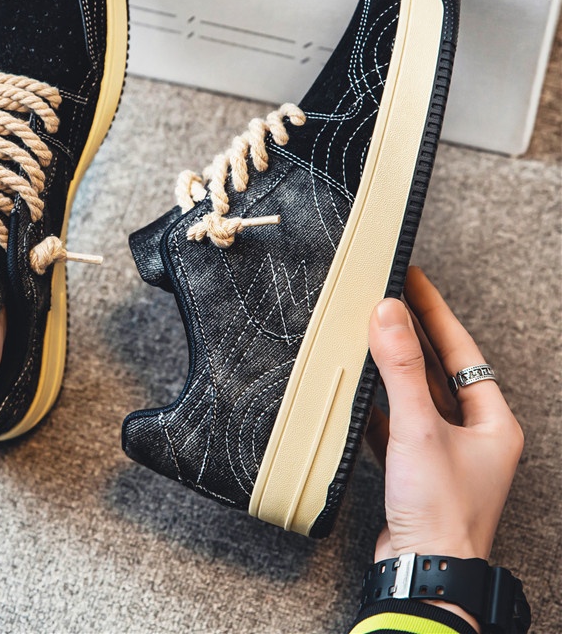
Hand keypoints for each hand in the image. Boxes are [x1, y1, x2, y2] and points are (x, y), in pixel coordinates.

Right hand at [366, 267, 522, 629]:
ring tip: (369, 335)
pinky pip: (396, 424)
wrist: (423, 571)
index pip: (463, 350)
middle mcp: (473, 435)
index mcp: (493, 422)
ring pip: (417, 396)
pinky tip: (358, 392)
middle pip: (440, 370)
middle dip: (414, 335)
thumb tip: (388, 313)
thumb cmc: (440, 510)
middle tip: (389, 299)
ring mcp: (444, 453)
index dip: (436, 312)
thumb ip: (402, 368)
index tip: (414, 280)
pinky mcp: (416, 470)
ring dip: (393, 368)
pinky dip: (378, 405)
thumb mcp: (420, 427)